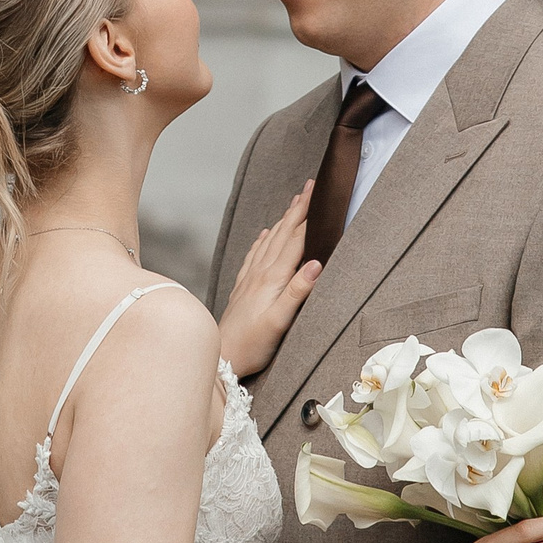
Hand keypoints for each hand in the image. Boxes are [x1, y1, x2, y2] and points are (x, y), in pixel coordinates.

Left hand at [216, 185, 320, 377]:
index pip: (296, 238)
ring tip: (294, 203)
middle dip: (298, 208)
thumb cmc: (253, 343)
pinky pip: (255, 255)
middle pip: (283, 232)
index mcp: (273, 277)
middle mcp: (260, 272)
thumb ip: (297, 291)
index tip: (319, 193)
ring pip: (270, 240)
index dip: (309, 215)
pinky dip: (263, 240)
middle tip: (310, 186)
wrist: (223, 355)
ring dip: (284, 219)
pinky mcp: (244, 287)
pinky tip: (265, 235)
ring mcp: (250, 278)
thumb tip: (318, 263)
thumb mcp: (280, 321)